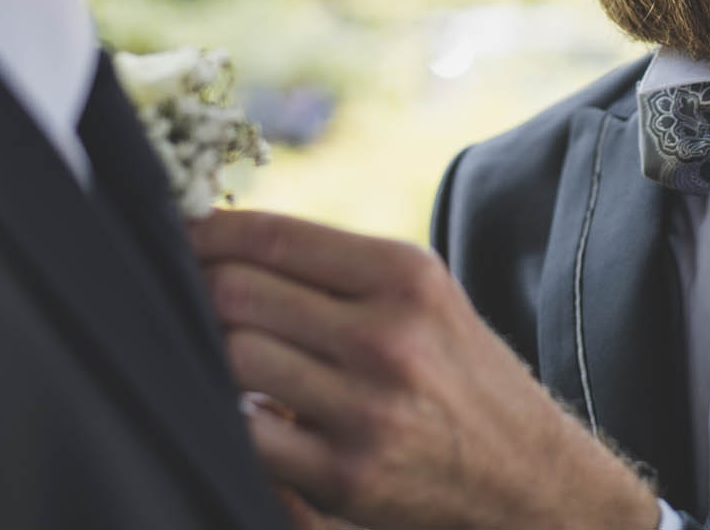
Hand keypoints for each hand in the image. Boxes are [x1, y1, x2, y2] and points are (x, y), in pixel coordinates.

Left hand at [191, 211, 659, 529]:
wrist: (530, 476)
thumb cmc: (459, 375)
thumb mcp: (422, 299)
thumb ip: (339, 270)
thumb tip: (229, 246)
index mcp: (405, 275)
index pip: (274, 237)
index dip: (208, 234)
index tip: (180, 237)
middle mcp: (388, 335)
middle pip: (238, 294)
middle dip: (199, 293)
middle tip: (187, 298)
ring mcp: (367, 408)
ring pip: (235, 359)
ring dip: (215, 356)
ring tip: (224, 353)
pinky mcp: (348, 475)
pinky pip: (249, 434)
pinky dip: (238, 420)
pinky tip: (253, 412)